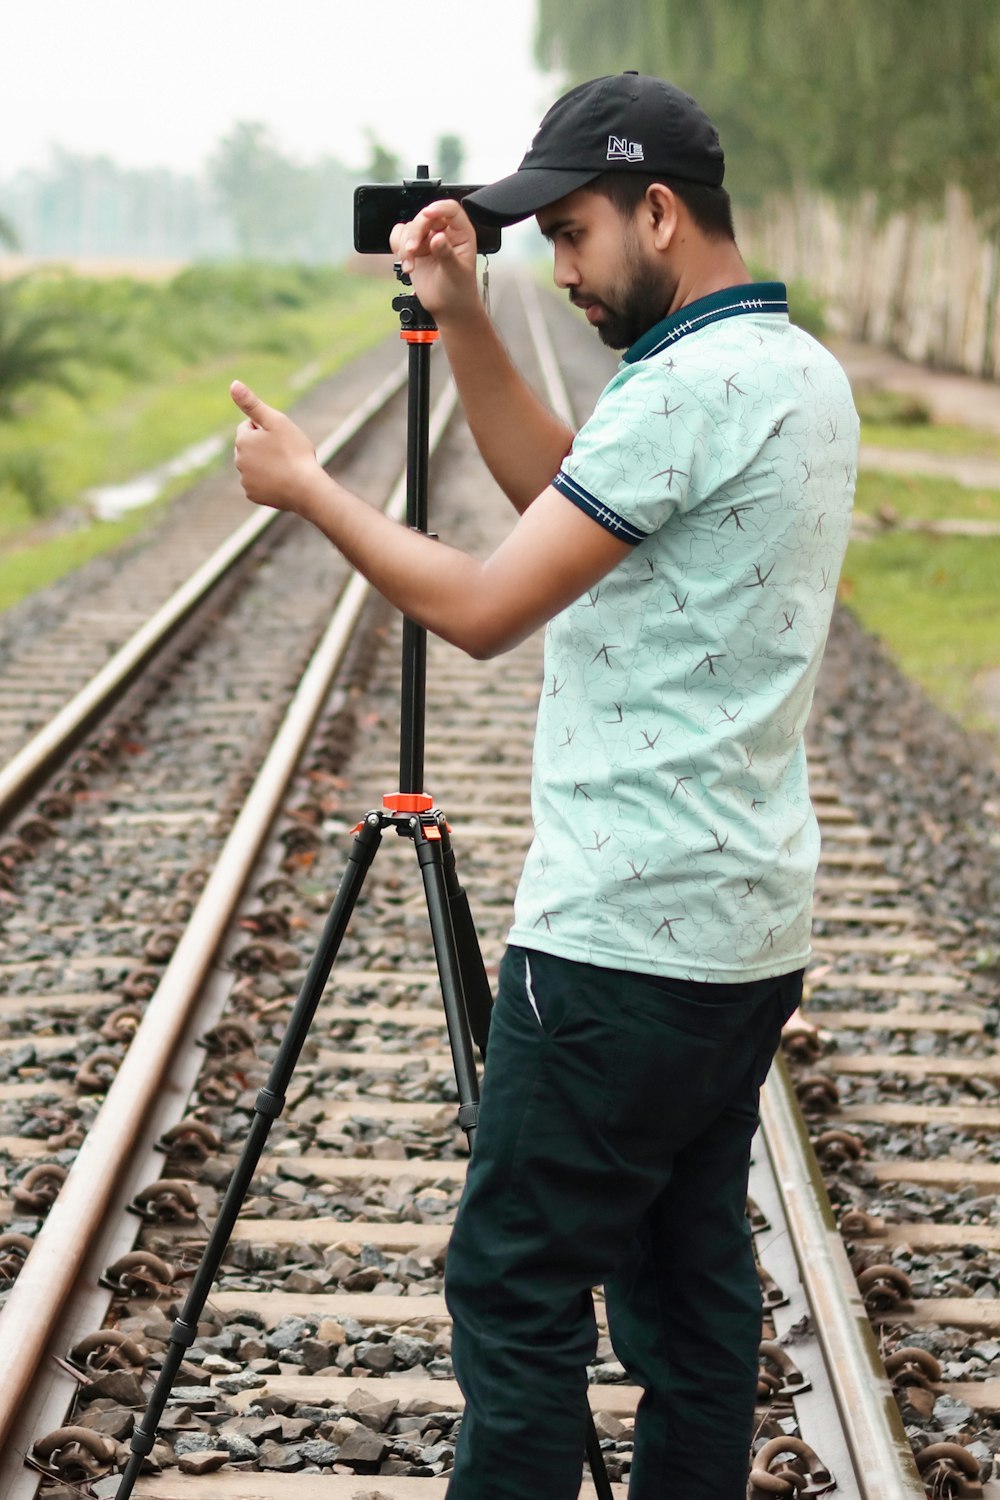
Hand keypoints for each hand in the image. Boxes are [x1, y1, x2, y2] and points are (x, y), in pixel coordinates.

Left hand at [231, 381, 319, 512]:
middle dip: (263, 447)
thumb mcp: (276, 421)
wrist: (306, 489)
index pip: (248, 427)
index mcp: (242, 440)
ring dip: (266, 464)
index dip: (266, 430)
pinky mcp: (252, 495)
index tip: (280, 438)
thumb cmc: (294, 452)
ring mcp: (245, 480)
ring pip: (254, 465)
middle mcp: (238, 460)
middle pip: (250, 447)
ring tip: (285, 467)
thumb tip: (233, 384)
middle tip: (285, 453)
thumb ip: (252, 404)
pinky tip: (282, 481)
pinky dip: (268, 481)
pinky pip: (258, 483)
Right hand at [389, 199, 480, 323]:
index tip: (427, 215)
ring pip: (409, 227)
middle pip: (424, 217)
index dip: (438, 208)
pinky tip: (407, 263)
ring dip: (404, 245)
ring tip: (410, 265)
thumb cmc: (460, 291)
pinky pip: (399, 236)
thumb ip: (447, 254)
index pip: (450, 210)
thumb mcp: (456, 273)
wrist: (448, 308)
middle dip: (414, 233)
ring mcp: (427, 239)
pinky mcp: (414, 248)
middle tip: (411, 250)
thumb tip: (437, 238)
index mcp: (461, 233)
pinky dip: (397, 248)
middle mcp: (444, 232)